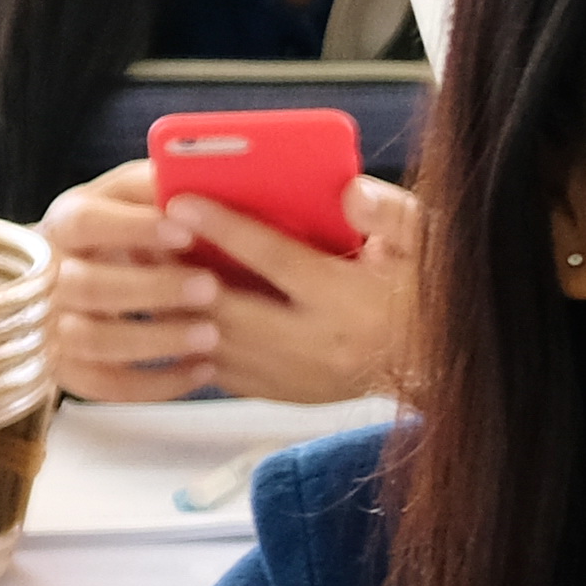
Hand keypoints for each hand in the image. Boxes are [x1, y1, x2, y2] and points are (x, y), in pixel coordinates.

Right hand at [42, 160, 224, 401]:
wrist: (100, 267)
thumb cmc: (142, 223)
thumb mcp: (145, 193)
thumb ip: (167, 182)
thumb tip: (208, 176)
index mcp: (68, 221)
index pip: (83, 222)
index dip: (132, 228)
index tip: (186, 232)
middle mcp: (51, 273)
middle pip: (86, 285)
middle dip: (151, 289)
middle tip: (210, 287)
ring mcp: (54, 324)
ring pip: (91, 340)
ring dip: (153, 340)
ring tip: (211, 336)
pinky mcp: (70, 368)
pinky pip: (103, 386)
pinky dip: (154, 384)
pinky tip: (202, 371)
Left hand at [167, 179, 419, 403]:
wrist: (440, 366)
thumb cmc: (427, 293)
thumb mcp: (425, 245)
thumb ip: (390, 215)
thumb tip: (349, 191)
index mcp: (348, 299)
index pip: (275, 259)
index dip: (226, 229)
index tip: (182, 202)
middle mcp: (317, 342)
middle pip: (229, 308)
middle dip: (181, 274)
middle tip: (144, 240)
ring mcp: (297, 375)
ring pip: (218, 345)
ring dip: (179, 313)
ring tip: (149, 276)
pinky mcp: (287, 394)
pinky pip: (224, 373)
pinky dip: (195, 344)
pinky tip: (177, 317)